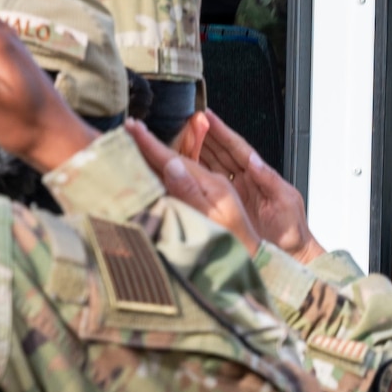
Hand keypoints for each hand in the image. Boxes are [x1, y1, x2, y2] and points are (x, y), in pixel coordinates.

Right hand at [123, 120, 261, 255]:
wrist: (262, 262)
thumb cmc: (247, 244)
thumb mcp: (221, 218)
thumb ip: (196, 192)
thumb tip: (172, 164)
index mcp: (216, 184)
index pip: (179, 158)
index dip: (153, 144)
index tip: (133, 128)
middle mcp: (214, 184)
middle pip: (178, 159)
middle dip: (153, 144)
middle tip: (129, 129)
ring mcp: (211, 195)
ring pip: (180, 170)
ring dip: (157, 157)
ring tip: (135, 146)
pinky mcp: (208, 207)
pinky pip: (182, 185)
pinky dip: (165, 176)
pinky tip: (153, 175)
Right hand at [195, 110, 324, 262]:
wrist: (291, 255)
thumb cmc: (292, 231)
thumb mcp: (285, 201)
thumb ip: (269, 180)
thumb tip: (255, 161)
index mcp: (260, 174)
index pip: (237, 147)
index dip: (221, 131)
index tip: (207, 117)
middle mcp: (245, 180)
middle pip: (220, 152)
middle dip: (203, 136)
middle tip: (185, 123)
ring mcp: (235, 192)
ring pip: (212, 165)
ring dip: (197, 152)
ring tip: (179, 139)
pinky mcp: (228, 206)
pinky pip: (209, 186)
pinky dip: (196, 175)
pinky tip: (182, 168)